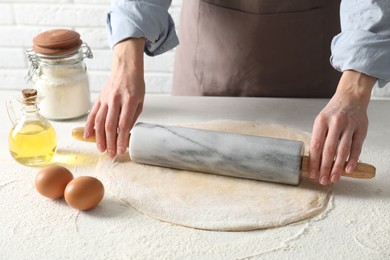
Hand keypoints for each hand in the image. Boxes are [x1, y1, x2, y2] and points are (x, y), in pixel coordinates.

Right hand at [84, 38, 144, 156]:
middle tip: (111, 154)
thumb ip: (133, 117)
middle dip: (110, 142)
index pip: (123, 124)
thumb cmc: (135, 84)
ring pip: (99, 121)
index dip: (122, 139)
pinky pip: (92, 114)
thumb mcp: (140, 100)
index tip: (122, 150)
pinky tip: (87, 136)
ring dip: (99, 137)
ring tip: (101, 149)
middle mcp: (115, 100)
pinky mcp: (99, 99)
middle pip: (110, 125)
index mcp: (129, 100)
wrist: (125, 67)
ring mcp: (105, 99)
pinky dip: (89, 126)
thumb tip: (126, 133)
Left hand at [309, 70, 375, 184]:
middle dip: (325, 168)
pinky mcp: (361, 129)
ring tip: (334, 178)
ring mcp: (349, 126)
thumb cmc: (333, 112)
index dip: (313, 161)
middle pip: (328, 150)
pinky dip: (352, 160)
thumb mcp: (321, 121)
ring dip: (338, 167)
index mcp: (321, 122)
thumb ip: (319, 138)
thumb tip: (314, 160)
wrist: (350, 97)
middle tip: (322, 180)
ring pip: (343, 150)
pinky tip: (348, 169)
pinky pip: (356, 148)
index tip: (312, 173)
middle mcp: (335, 123)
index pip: (316, 145)